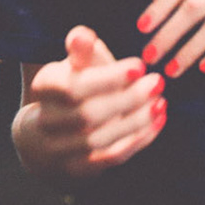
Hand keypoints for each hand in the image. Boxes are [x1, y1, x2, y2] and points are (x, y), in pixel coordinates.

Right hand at [21, 26, 166, 177]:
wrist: (54, 130)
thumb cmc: (76, 85)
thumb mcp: (77, 63)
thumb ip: (81, 49)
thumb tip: (81, 36)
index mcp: (44, 87)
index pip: (73, 86)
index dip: (108, 78)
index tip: (140, 66)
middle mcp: (46, 121)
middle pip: (87, 115)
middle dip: (128, 99)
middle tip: (157, 82)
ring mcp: (60, 149)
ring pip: (100, 139)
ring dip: (136, 121)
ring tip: (160, 103)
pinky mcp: (78, 168)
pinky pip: (111, 157)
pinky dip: (138, 140)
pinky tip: (158, 121)